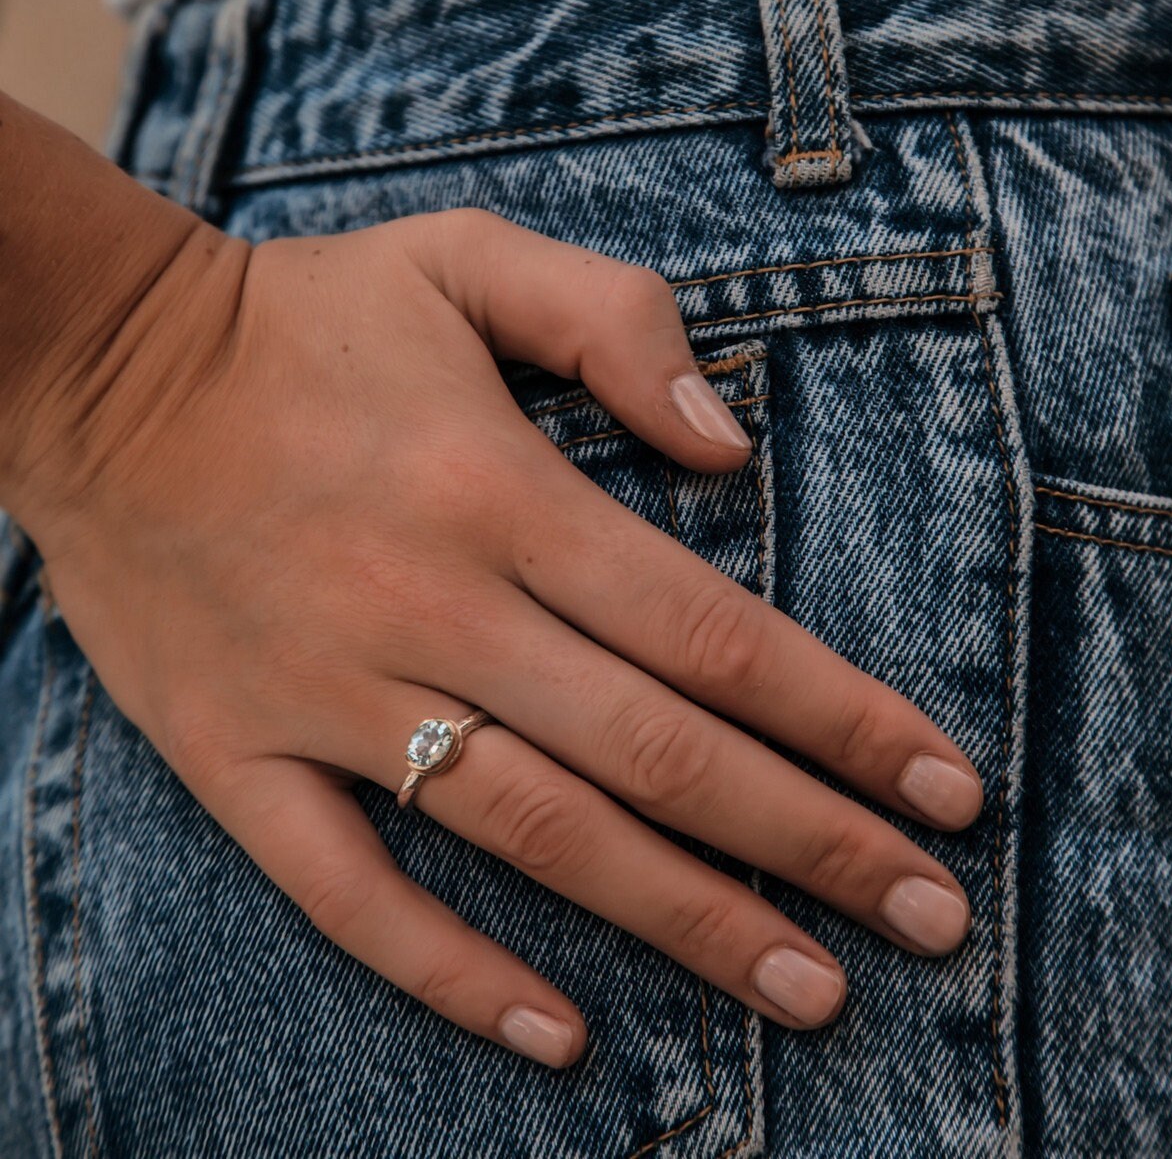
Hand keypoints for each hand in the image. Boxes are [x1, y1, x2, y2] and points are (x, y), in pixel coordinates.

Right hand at [25, 207, 982, 1068]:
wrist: (97, 372)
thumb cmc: (301, 316)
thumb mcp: (465, 260)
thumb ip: (616, 323)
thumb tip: (733, 448)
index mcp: (498, 491)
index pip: (714, 634)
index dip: (844, 719)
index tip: (947, 790)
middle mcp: (431, 607)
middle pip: (658, 755)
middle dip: (813, 843)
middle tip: (931, 921)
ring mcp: (328, 698)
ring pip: (539, 837)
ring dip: (686, 923)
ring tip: (810, 991)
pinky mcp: (237, 758)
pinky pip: (352, 895)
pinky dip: (454, 975)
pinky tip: (563, 1038)